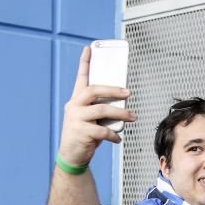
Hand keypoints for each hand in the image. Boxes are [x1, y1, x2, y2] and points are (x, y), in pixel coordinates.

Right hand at [57, 46, 136, 165]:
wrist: (71, 156)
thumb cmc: (83, 136)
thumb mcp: (89, 119)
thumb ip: (100, 109)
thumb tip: (121, 103)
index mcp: (76, 101)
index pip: (80, 78)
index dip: (85, 63)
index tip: (89, 49)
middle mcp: (74, 106)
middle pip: (94, 91)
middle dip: (113, 90)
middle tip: (128, 92)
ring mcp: (76, 119)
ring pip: (102, 110)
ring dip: (121, 113)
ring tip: (133, 117)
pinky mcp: (81, 132)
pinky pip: (103, 131)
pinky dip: (114, 135)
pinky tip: (118, 139)